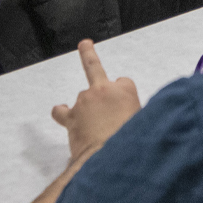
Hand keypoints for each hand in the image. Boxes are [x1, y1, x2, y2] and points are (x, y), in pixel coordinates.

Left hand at [51, 40, 140, 164]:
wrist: (111, 157)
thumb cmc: (130, 142)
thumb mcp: (142, 121)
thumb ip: (133, 112)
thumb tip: (128, 117)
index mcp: (125, 91)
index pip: (124, 82)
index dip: (123, 93)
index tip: (124, 105)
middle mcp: (103, 90)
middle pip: (93, 66)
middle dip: (88, 53)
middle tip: (84, 44)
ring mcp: (84, 101)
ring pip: (81, 97)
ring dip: (84, 107)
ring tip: (89, 124)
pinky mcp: (71, 116)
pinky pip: (61, 111)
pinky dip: (62, 113)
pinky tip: (63, 115)